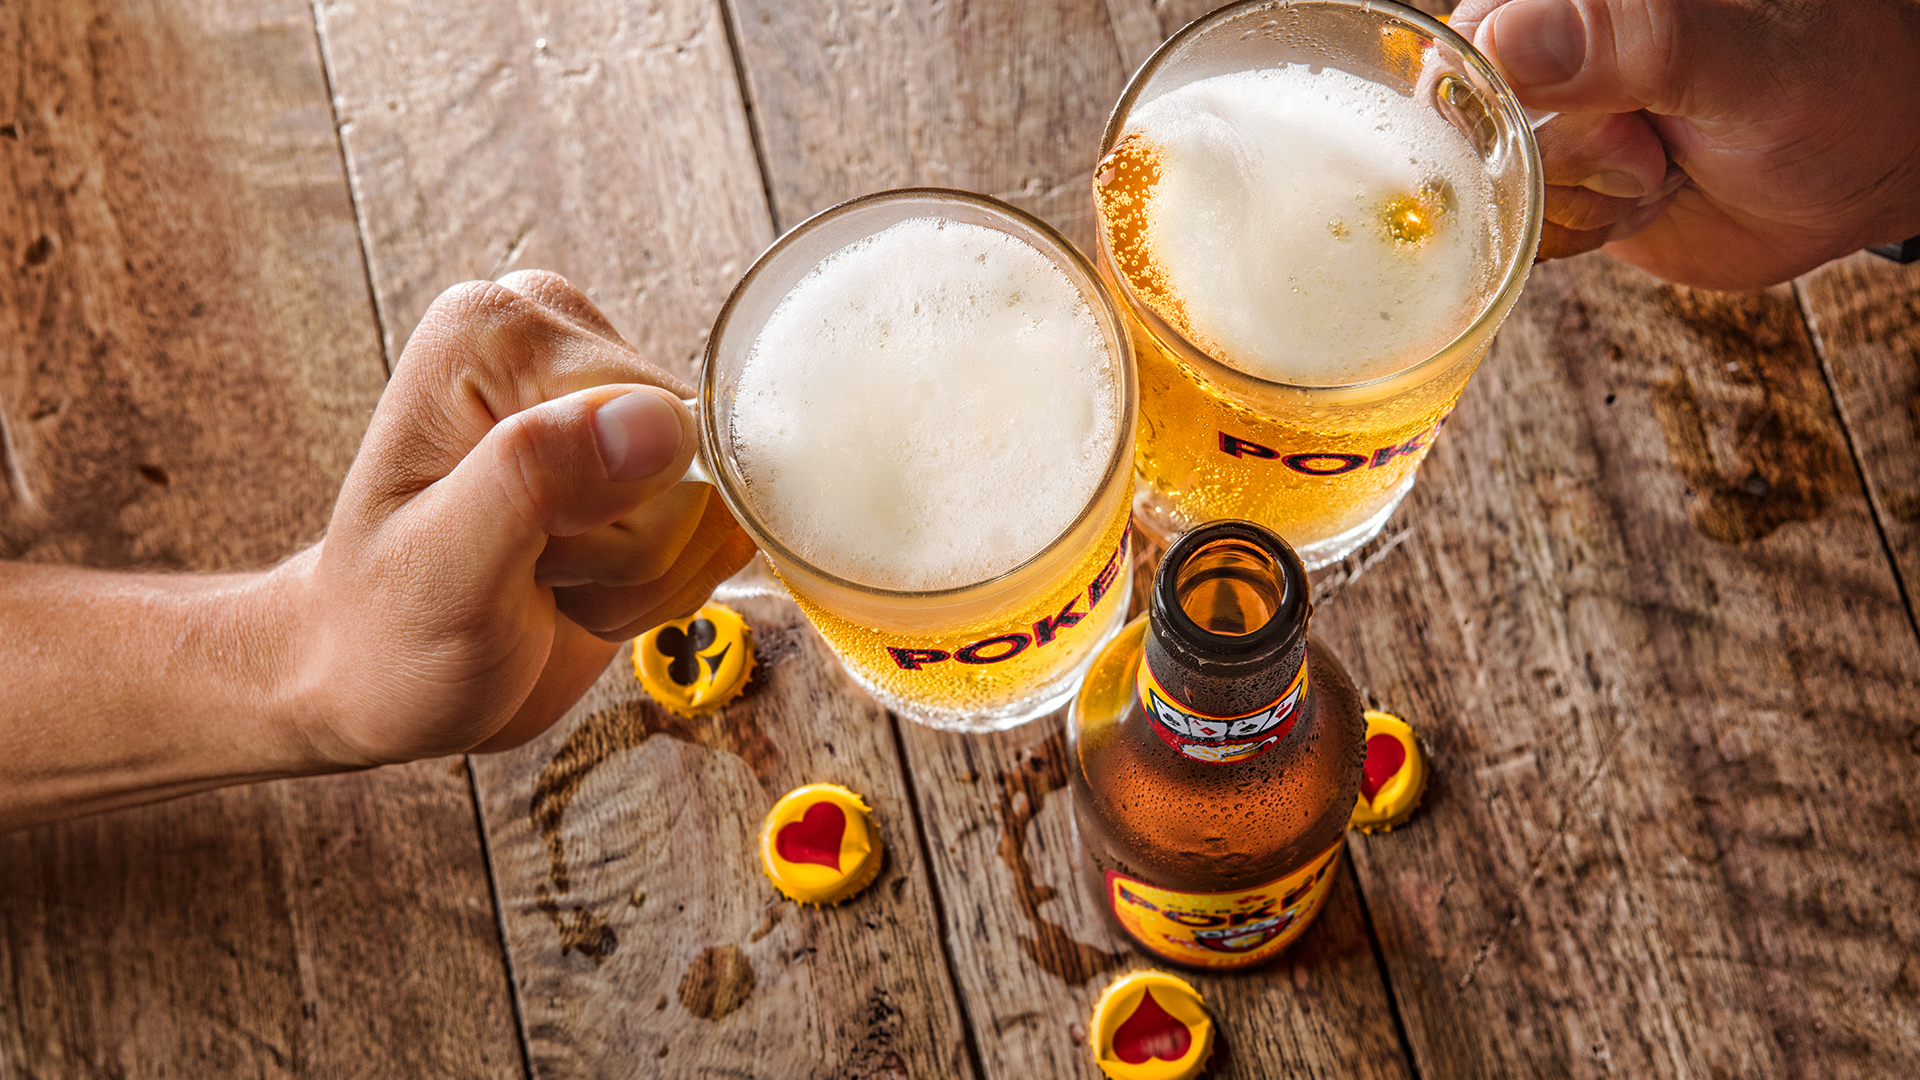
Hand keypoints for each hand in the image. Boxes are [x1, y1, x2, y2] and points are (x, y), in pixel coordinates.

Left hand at [295, 270, 754, 764]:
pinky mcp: (643, 455)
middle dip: (631, 553)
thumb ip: (534, 480)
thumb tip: (654, 423)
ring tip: (550, 582)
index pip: (656, 420)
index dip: (613, 520)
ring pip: (716, 500)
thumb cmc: (388, 635)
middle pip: (697, 459)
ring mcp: (605, 397)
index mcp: (495, 332)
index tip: (526, 553)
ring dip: (644, 579)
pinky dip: (662, 585)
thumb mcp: (443, 569)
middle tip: (537, 575)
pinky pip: (718, 523)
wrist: (386, 683)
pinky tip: (586, 586)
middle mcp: (555, 340)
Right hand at [1451, 0, 1919, 288]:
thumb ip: (1637, 40)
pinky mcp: (1558, 178)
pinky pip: (1518, 224)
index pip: (1480, 42)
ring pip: (1494, 183)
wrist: (1863, 172)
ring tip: (1660, 171)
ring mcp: (1552, 115)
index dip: (1527, 101)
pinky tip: (1640, 202)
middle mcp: (1555, 41)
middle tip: (1652, 149)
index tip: (1621, 119)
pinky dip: (1582, 232)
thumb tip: (1509, 42)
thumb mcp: (1746, 61)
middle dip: (1565, 158)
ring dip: (1583, 201)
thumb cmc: (1835, 90)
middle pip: (1476, 123)